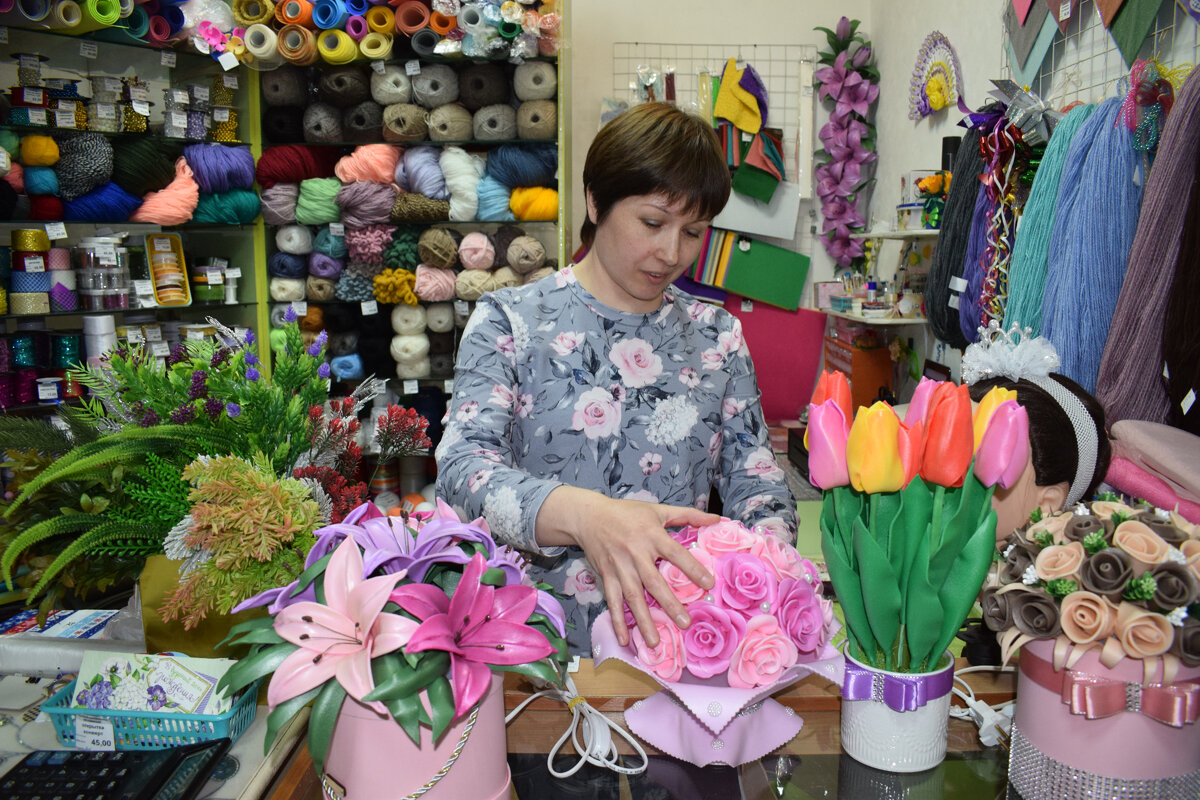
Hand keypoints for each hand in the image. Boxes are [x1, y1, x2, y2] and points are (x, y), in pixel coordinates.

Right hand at [536, 486, 718, 647]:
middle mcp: (635, 553)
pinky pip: (613, 601)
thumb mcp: (658, 510)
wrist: (589, 516)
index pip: (675, 553)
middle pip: (653, 582)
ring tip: (655, 643)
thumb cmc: (627, 512)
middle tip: (684, 623)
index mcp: (651, 535)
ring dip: (643, 620)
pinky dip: (617, 621)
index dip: (692, 568)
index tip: (709, 584)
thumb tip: (717, 519)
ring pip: (633, 597)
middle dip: (669, 604)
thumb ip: (688, 515)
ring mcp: (619, 567)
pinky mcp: (606, 576)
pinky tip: (625, 639)